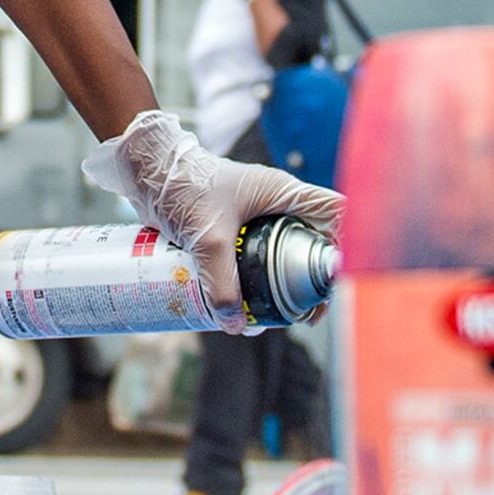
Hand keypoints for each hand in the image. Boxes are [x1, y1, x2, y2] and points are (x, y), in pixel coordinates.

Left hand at [81, 109, 341, 331]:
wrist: (148, 172)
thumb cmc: (184, 186)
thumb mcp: (208, 236)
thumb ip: (221, 279)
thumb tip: (235, 323)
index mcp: (285, 194)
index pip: (336, 215)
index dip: (345, 247)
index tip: (333, 283)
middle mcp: (278, 205)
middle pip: (312, 243)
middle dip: (310, 280)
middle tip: (304, 313)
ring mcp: (258, 217)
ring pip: (283, 254)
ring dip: (282, 284)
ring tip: (278, 316)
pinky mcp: (236, 229)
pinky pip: (256, 258)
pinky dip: (256, 280)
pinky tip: (248, 304)